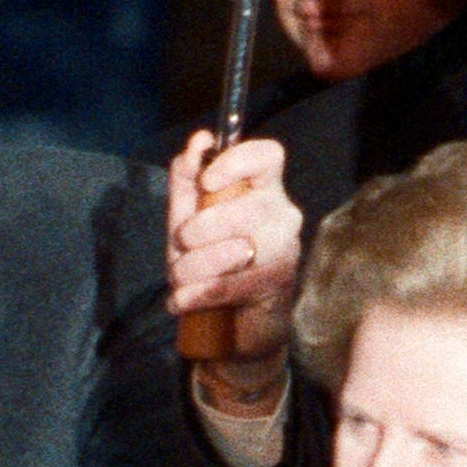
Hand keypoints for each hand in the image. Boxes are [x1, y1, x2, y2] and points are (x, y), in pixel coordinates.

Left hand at [167, 131, 301, 375]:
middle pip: (247, 207)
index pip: (268, 156)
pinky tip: (182, 299)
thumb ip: (187, 177)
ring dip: (195, 266)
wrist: (227, 325)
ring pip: (239, 249)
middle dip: (201, 228)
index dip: (237, 161)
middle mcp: (283, 215)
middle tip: (184, 242)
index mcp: (263, 189)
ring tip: (181, 278)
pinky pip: (234, 285)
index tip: (207, 182)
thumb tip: (199, 141)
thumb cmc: (209, 261)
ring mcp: (285, 251)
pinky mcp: (278, 287)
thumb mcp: (187, 216)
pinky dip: (198, 294)